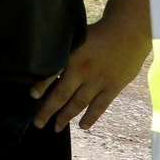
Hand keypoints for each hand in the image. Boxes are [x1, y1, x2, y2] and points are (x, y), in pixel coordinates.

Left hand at [30, 17, 150, 130]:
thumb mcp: (76, 37)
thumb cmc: (98, 33)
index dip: (41, 85)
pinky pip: (100, 106)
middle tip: (37, 123)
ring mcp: (99, 81)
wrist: (128, 32)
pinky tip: (82, 126)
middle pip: (62, 94)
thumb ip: (62, 51)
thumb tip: (42, 63)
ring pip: (79, 103)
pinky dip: (91, 117)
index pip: (51, 73)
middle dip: (48, 110)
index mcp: (71, 56)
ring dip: (66, 117)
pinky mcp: (113, 87)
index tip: (31, 96)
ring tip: (56, 128)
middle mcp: (83, 70)